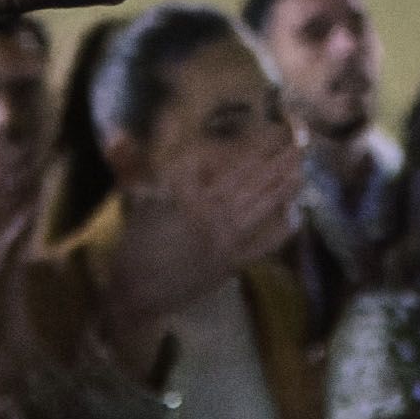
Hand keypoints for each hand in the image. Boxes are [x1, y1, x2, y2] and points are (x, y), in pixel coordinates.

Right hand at [97, 131, 307, 357]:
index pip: (223, 161)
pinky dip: (281, 229)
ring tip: (302, 163)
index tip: (267, 122)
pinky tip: (296, 214)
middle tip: (298, 134)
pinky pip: (264, 244)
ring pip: (263, 206)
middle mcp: (213, 216)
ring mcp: (227, 241)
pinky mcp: (234, 263)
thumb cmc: (136, 245)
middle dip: (276, 155)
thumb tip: (116, 131)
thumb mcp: (134, 201)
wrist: (138, 296)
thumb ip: (131, 164)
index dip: (248, 142)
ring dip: (284, 184)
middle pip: (252, 179)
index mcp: (189, 198)